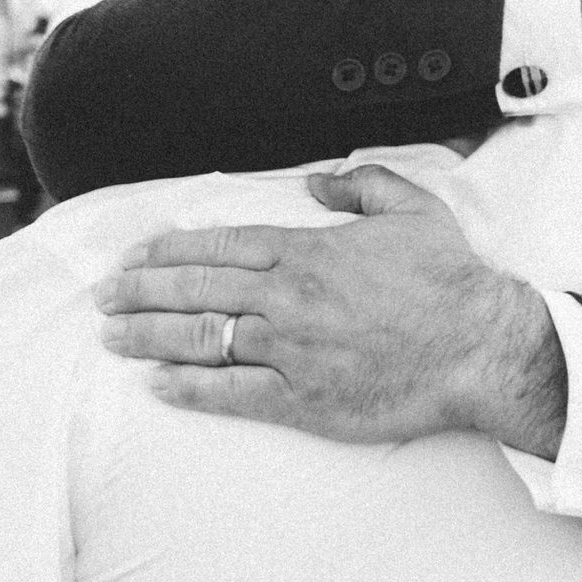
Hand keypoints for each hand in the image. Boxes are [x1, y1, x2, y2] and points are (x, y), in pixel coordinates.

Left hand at [94, 165, 567, 454]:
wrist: (479, 347)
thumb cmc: (449, 280)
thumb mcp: (412, 208)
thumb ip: (361, 184)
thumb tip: (318, 182)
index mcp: (307, 251)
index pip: (219, 246)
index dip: (169, 250)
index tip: (135, 254)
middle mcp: (287, 298)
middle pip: (195, 289)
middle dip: (140, 291)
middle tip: (103, 295)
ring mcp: (290, 350)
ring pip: (200, 338)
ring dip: (147, 336)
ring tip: (111, 336)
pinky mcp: (302, 399)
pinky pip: (230, 393)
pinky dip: (188, 388)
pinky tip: (156, 384)